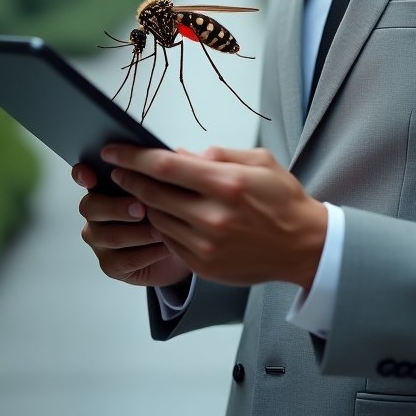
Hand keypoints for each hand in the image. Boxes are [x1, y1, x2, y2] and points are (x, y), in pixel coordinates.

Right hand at [72, 163, 191, 288]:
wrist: (186, 246)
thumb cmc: (174, 210)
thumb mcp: (172, 186)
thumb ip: (164, 171)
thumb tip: (172, 154)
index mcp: (107, 185)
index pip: (84, 175)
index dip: (82, 174)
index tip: (90, 175)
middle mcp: (98, 212)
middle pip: (91, 207)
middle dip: (116, 207)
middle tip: (141, 208)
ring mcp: (101, 239)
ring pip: (110, 235)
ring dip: (139, 232)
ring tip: (162, 228)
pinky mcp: (111, 265)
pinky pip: (125, 259)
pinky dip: (148, 252)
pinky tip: (165, 245)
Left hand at [101, 145, 327, 289]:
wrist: (303, 245)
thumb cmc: (283, 199)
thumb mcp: (259, 161)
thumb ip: (217, 155)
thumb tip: (179, 154)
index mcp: (227, 184)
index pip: (165, 167)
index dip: (133, 157)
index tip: (112, 150)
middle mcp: (213, 217)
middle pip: (153, 194)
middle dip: (129, 179)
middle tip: (117, 170)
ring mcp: (206, 245)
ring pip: (157, 219)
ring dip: (145, 203)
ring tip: (142, 191)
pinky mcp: (203, 265)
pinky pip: (169, 241)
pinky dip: (162, 225)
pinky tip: (166, 214)